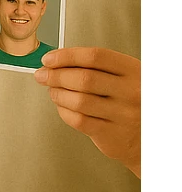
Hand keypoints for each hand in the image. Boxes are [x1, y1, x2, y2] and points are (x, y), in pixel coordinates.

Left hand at [34, 47, 139, 176]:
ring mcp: (122, 114)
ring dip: (58, 94)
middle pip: (84, 78)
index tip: (49, 59)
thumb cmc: (132, 102)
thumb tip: (57, 62)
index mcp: (133, 71)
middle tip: (43, 75)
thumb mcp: (125, 77)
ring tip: (54, 92)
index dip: (67, 56)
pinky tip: (63, 107)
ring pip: (78, 100)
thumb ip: (97, 68)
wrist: (148, 135)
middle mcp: (131, 91)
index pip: (95, 56)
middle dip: (55, 75)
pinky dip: (64, 112)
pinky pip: (78, 120)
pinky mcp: (110, 134)